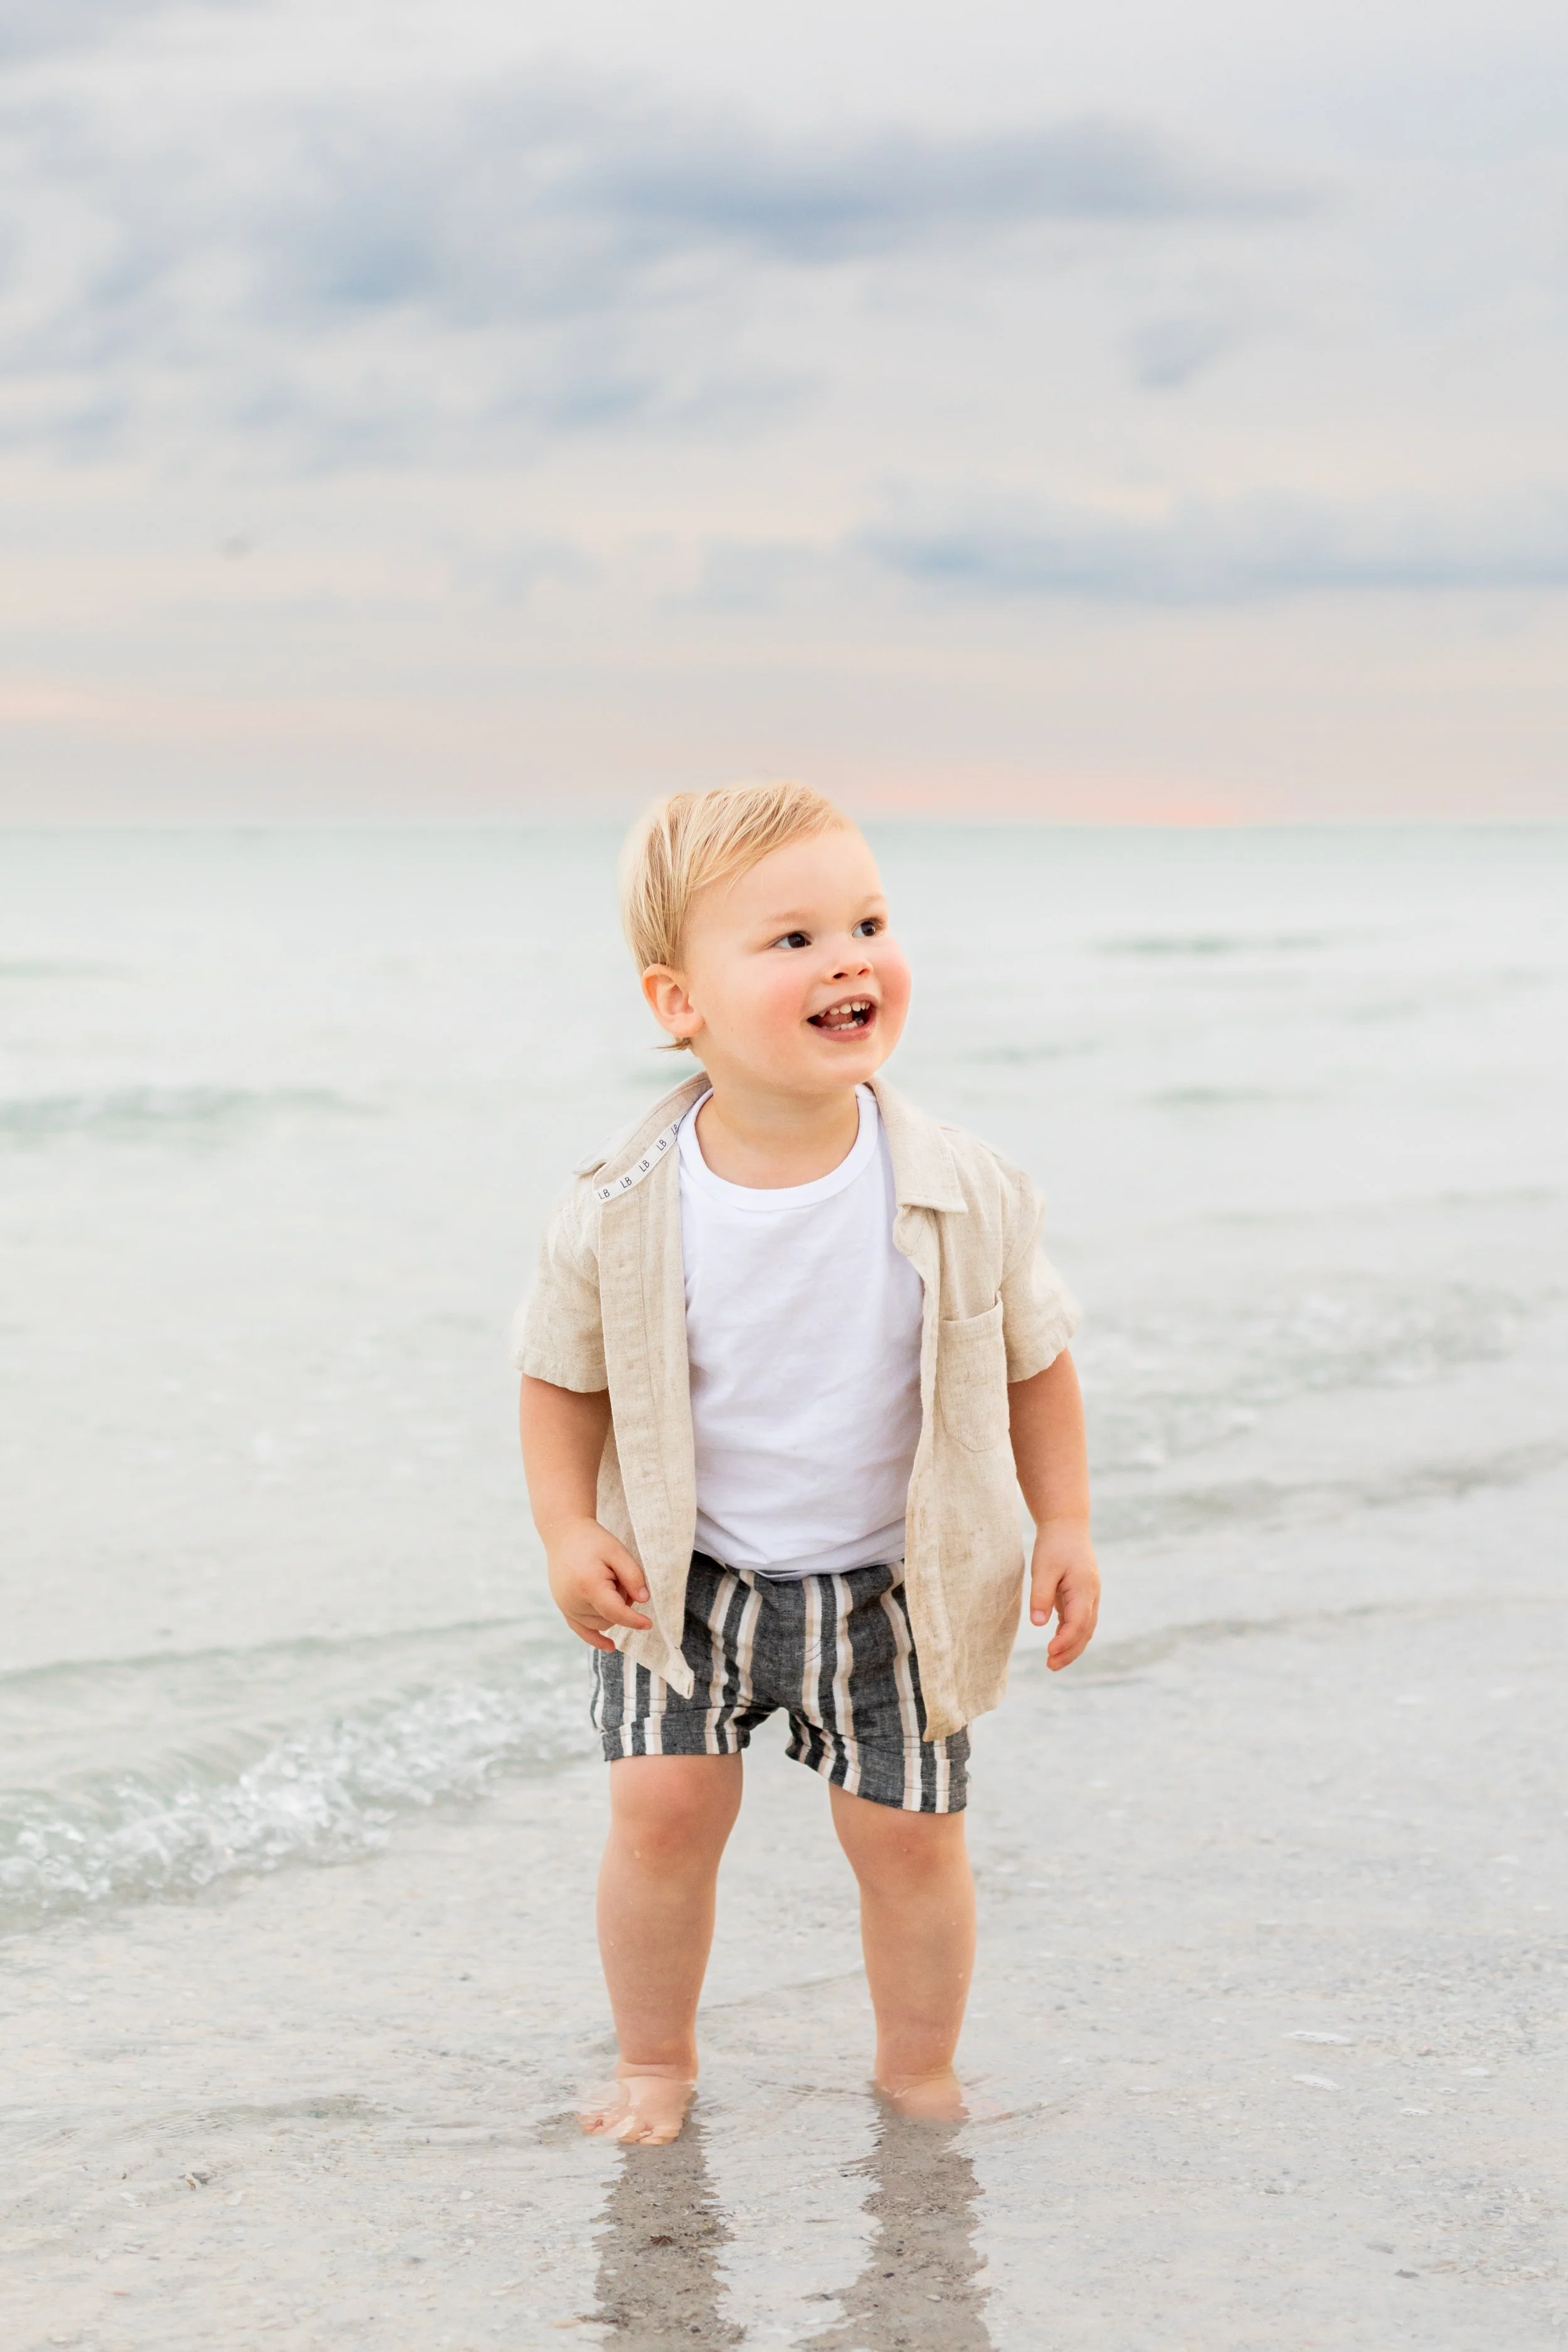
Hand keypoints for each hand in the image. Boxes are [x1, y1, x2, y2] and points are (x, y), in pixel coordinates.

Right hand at [545, 1517, 652, 1650]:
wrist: (564, 1534)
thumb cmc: (593, 1541)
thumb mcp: (618, 1552)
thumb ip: (633, 1576)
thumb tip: (644, 1601)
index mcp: (588, 1586)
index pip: (615, 1613)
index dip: (634, 1620)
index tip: (649, 1624)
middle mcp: (574, 1601)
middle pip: (609, 1618)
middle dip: (621, 1604)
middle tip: (618, 1576)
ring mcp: (566, 1607)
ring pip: (599, 1624)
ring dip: (610, 1611)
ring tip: (606, 1582)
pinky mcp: (564, 1608)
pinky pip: (581, 1630)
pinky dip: (595, 1639)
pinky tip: (610, 1646)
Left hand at [1028, 1519, 1098, 1670]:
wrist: (1067, 1527)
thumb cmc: (1054, 1546)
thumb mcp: (1043, 1568)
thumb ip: (1041, 1595)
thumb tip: (1038, 1624)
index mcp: (1085, 1589)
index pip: (1079, 1622)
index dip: (1065, 1640)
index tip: (1049, 1651)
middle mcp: (1092, 1596)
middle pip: (1085, 1631)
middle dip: (1069, 1651)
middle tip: (1049, 1666)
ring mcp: (1089, 1598)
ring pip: (1085, 1630)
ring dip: (1071, 1647)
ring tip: (1052, 1662)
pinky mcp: (1081, 1598)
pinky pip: (1079, 1622)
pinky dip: (1069, 1636)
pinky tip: (1055, 1645)